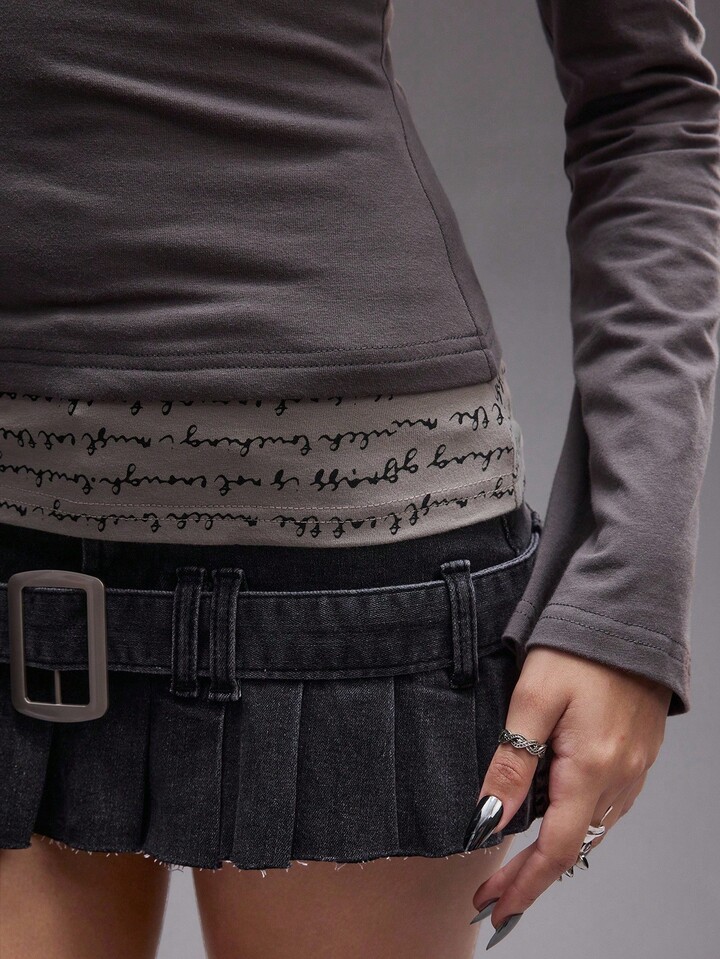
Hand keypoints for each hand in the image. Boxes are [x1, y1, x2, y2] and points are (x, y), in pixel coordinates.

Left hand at [467, 646, 671, 939]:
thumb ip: (513, 760)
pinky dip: (574, 823)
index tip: (493, 909)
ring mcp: (633, 769)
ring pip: (590, 828)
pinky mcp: (636, 756)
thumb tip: (489, 816)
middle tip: (493, 895)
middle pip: (572, 845)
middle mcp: (619, 778)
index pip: (554, 849)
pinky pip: (605, 805)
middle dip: (530, 876)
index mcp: (591, 769)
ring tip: (516, 866)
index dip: (522, 885)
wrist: (629, 616)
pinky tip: (554, 819)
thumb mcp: (533, 698)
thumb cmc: (577, 648)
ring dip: (553, 852)